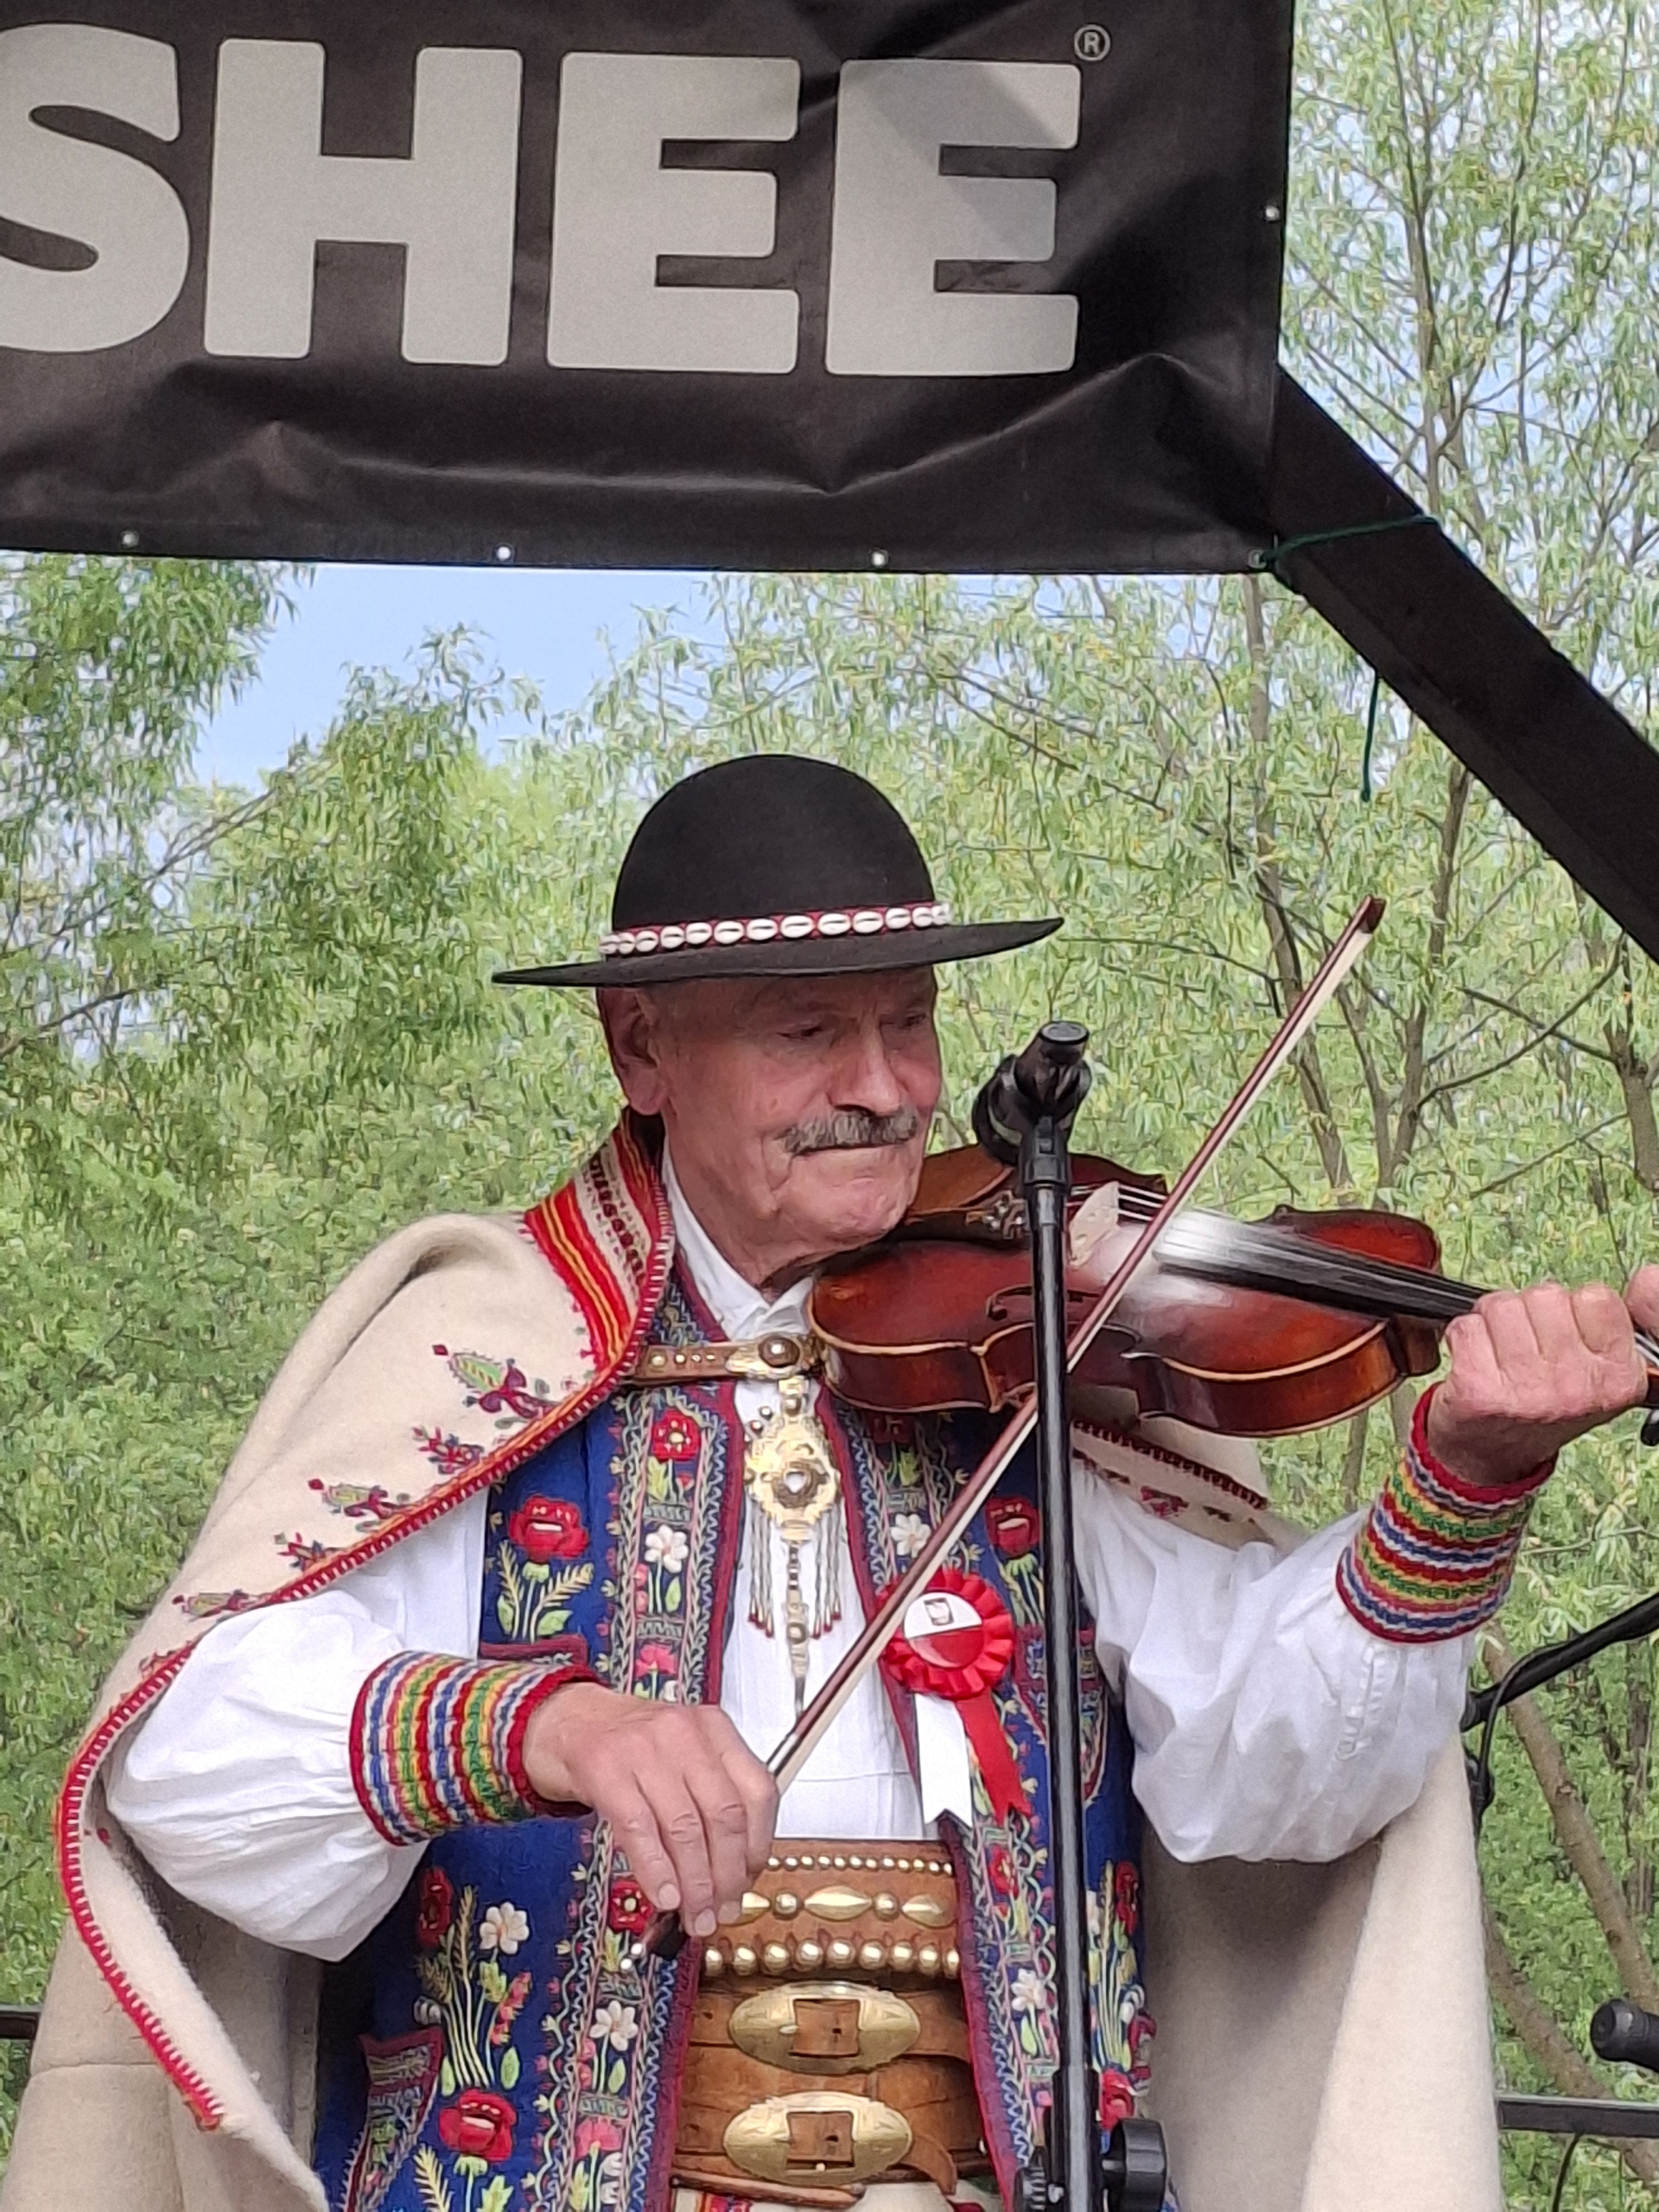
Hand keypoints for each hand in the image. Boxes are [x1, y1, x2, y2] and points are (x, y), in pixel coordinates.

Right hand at [522, 1683, 776, 1937]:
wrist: (570, 1721)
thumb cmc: (631, 1746)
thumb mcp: (682, 1759)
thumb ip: (710, 1804)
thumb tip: (733, 1875)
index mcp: (714, 1728)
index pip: (757, 1791)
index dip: (758, 1847)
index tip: (748, 1881)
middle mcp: (684, 1733)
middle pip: (724, 1814)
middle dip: (727, 1875)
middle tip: (722, 1910)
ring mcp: (643, 1749)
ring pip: (685, 1828)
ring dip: (694, 1884)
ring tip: (694, 1915)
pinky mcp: (605, 1769)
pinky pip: (640, 1830)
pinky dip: (657, 1871)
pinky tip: (663, 1896)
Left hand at [1424, 1267, 1658, 1485]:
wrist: (1496, 1453)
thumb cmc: (1546, 1402)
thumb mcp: (1598, 1373)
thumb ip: (1611, 1328)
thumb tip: (1643, 1278)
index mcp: (1618, 1378)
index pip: (1596, 1297)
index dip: (1572, 1308)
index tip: (1564, 1332)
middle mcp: (1579, 1387)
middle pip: (1545, 1295)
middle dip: (1530, 1312)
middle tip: (1528, 1349)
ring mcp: (1530, 1390)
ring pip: (1501, 1305)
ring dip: (1494, 1322)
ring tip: (1502, 1356)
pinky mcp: (1481, 1392)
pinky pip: (1465, 1327)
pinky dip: (1463, 1338)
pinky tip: (1476, 1364)